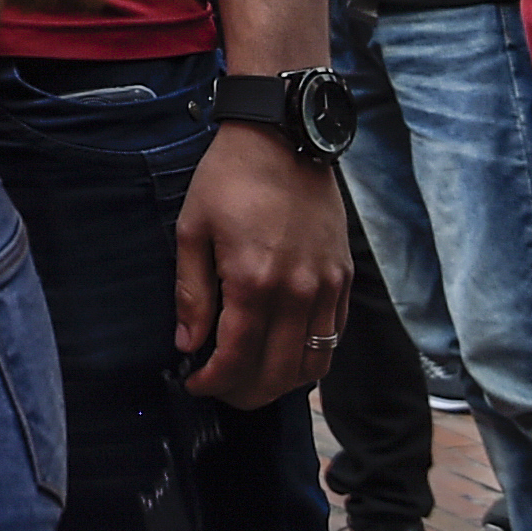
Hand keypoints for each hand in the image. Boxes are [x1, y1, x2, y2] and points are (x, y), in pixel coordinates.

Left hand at [170, 127, 347, 404]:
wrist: (282, 137)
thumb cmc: (230, 179)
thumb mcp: (193, 230)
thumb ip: (192, 293)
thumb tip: (188, 344)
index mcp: (254, 281)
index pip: (237, 359)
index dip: (213, 382)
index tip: (196, 383)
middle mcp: (297, 291)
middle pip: (277, 374)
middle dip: (244, 393)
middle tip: (221, 388)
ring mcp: (326, 286)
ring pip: (313, 365)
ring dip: (281, 383)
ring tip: (253, 377)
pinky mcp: (343, 277)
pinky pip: (334, 337)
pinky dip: (310, 356)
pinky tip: (284, 350)